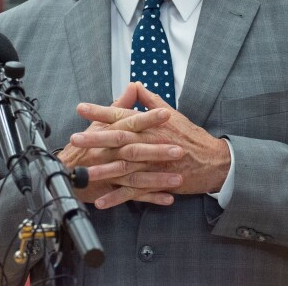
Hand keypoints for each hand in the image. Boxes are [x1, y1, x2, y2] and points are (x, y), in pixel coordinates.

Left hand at [71, 83, 230, 208]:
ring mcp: (153, 163)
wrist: (212, 161)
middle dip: (95, 139)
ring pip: (124, 166)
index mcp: (150, 124)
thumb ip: (151, 100)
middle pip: (118, 139)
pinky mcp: (157, 182)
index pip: (121, 114)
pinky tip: (101, 201)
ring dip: (102, 170)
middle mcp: (150, 141)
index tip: (81, 108)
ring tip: (83, 173)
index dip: (100, 111)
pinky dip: (117, 197)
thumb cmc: (191, 136)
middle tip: (75, 139)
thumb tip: (136, 85)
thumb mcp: (172, 114)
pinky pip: (134, 192)